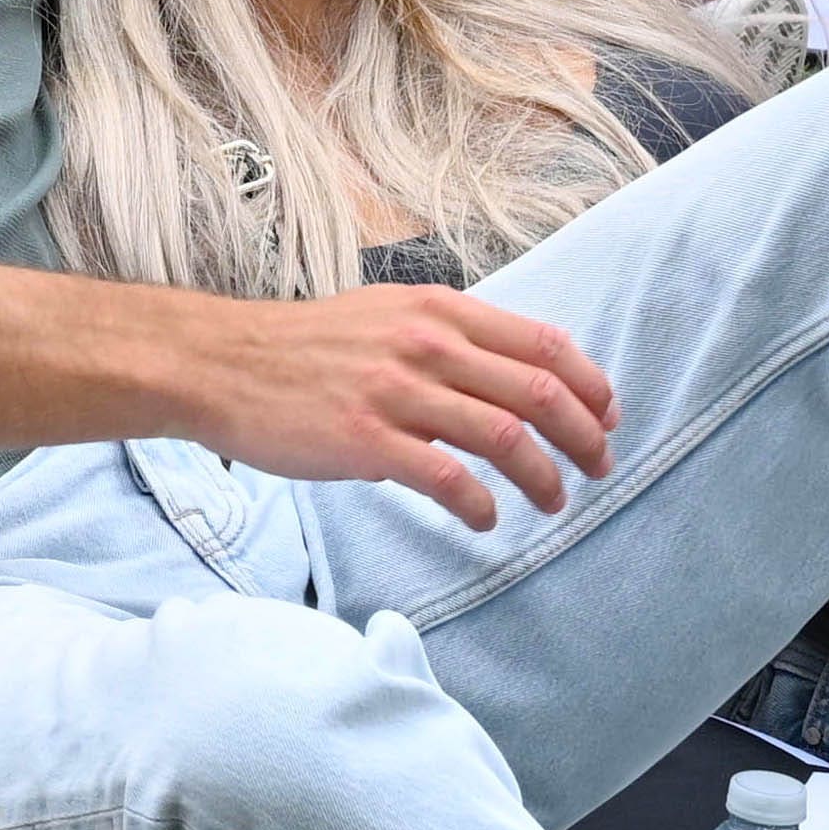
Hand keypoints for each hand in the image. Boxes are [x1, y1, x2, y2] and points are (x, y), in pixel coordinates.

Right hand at [181, 280, 622, 526]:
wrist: (220, 364)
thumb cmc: (303, 347)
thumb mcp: (384, 314)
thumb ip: (445, 337)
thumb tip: (502, 377)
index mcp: (438, 310)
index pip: (543, 344)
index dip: (590, 384)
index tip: (608, 417)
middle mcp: (426, 344)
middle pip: (539, 393)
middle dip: (585, 437)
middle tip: (599, 467)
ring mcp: (397, 392)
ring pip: (505, 438)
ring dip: (544, 478)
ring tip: (553, 502)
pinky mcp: (366, 440)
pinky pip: (448, 479)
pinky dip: (480, 506)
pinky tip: (485, 519)